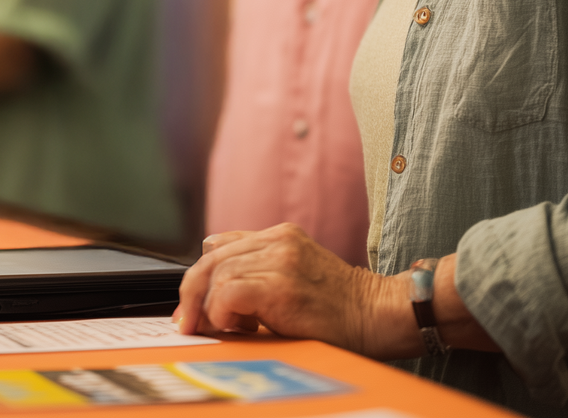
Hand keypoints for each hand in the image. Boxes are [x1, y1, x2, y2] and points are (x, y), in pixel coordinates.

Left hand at [172, 224, 419, 359]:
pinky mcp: (282, 284)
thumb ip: (258, 268)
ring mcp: (281, 259)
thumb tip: (209, 268)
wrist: (378, 315)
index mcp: (279, 236)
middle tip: (189, 324)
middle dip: (191, 295)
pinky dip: (223, 312)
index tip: (190, 310)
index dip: (197, 280)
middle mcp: (277, 241)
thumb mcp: (294, 275)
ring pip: (217, 274)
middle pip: (211, 259)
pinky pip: (230, 292)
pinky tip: (238, 328)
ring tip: (230, 329)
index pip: (219, 248)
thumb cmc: (339, 307)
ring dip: (210, 308)